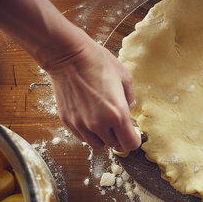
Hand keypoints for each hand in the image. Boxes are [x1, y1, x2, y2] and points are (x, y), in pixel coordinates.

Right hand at [43, 32, 140, 150]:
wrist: (68, 56)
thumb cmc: (97, 62)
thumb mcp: (125, 77)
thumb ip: (130, 98)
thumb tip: (129, 110)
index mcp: (117, 114)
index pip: (130, 144)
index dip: (134, 139)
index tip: (133, 133)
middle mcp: (99, 124)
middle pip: (115, 145)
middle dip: (120, 137)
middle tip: (120, 124)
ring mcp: (81, 124)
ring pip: (98, 144)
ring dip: (104, 137)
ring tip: (105, 122)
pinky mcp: (68, 121)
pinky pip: (83, 137)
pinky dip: (89, 132)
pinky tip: (91, 117)